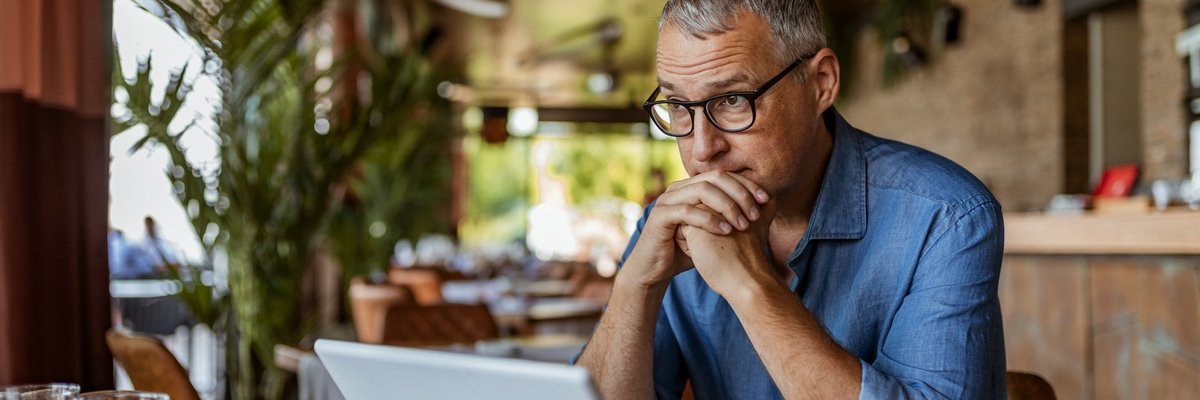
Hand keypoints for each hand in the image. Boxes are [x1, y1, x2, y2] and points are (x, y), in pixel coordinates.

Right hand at [621, 170, 768, 289]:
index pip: (723, 175)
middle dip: (739, 193)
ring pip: (702, 191)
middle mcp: (678, 188)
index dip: (746, 184)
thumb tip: (765, 209)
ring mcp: (667, 200)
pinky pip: (687, 211)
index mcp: (691, 187)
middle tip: (756, 213)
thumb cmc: (686, 250)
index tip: (766, 199)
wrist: (655, 269)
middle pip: (715, 177)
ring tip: (743, 224)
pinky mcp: (660, 217)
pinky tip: (726, 231)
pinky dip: (709, 220)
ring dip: (727, 205)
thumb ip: (731, 217)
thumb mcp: (713, 231)